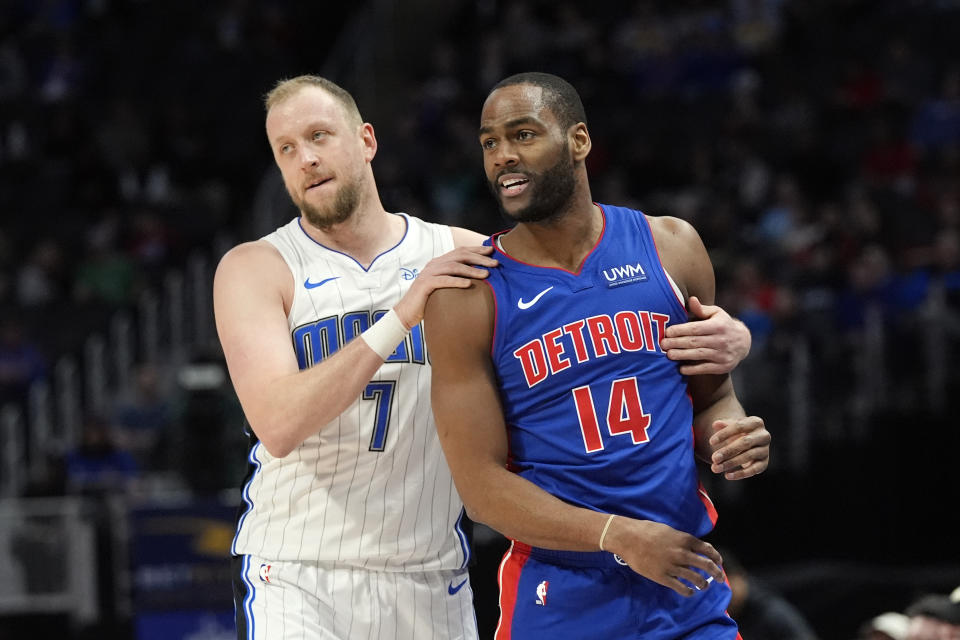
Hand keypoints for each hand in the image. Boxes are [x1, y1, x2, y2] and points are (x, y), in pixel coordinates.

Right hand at [394, 245, 496, 326]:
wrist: (407, 313)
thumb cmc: (429, 301)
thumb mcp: (445, 287)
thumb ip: (457, 280)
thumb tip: (479, 278)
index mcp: (439, 262)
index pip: (461, 251)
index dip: (477, 250)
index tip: (492, 251)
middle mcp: (434, 264)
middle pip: (460, 255)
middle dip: (479, 258)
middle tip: (495, 263)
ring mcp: (428, 273)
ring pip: (453, 266)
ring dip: (471, 269)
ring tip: (486, 275)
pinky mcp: (425, 284)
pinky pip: (443, 280)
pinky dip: (457, 281)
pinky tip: (468, 284)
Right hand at [605, 517, 724, 596]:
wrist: (628, 538)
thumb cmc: (646, 531)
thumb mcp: (668, 530)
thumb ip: (682, 540)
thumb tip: (693, 548)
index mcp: (684, 539)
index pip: (707, 549)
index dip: (716, 557)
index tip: (719, 563)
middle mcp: (681, 553)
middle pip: (706, 565)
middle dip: (717, 573)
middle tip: (721, 578)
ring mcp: (672, 566)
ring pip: (696, 578)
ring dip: (703, 584)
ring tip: (704, 586)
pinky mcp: (663, 577)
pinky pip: (681, 587)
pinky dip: (689, 591)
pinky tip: (690, 591)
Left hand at [660, 296, 750, 374]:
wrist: (743, 342)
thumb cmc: (723, 325)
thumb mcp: (716, 314)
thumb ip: (701, 309)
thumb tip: (691, 299)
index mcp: (718, 326)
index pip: (696, 328)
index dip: (680, 330)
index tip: (667, 332)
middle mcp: (721, 340)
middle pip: (695, 342)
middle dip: (677, 343)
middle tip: (662, 344)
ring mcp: (722, 354)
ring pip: (698, 355)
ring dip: (682, 355)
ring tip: (668, 355)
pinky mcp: (722, 366)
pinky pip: (705, 369)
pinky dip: (693, 370)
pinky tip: (681, 369)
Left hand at [707, 416, 769, 479]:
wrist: (750, 443)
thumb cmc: (738, 433)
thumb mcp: (731, 426)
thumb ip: (723, 425)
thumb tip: (715, 424)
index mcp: (756, 422)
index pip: (739, 426)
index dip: (724, 434)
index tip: (711, 442)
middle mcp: (763, 435)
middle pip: (745, 442)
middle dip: (728, 451)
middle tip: (714, 458)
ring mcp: (765, 450)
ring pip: (748, 456)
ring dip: (731, 463)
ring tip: (716, 468)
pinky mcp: (764, 463)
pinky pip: (753, 469)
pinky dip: (740, 474)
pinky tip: (727, 475)